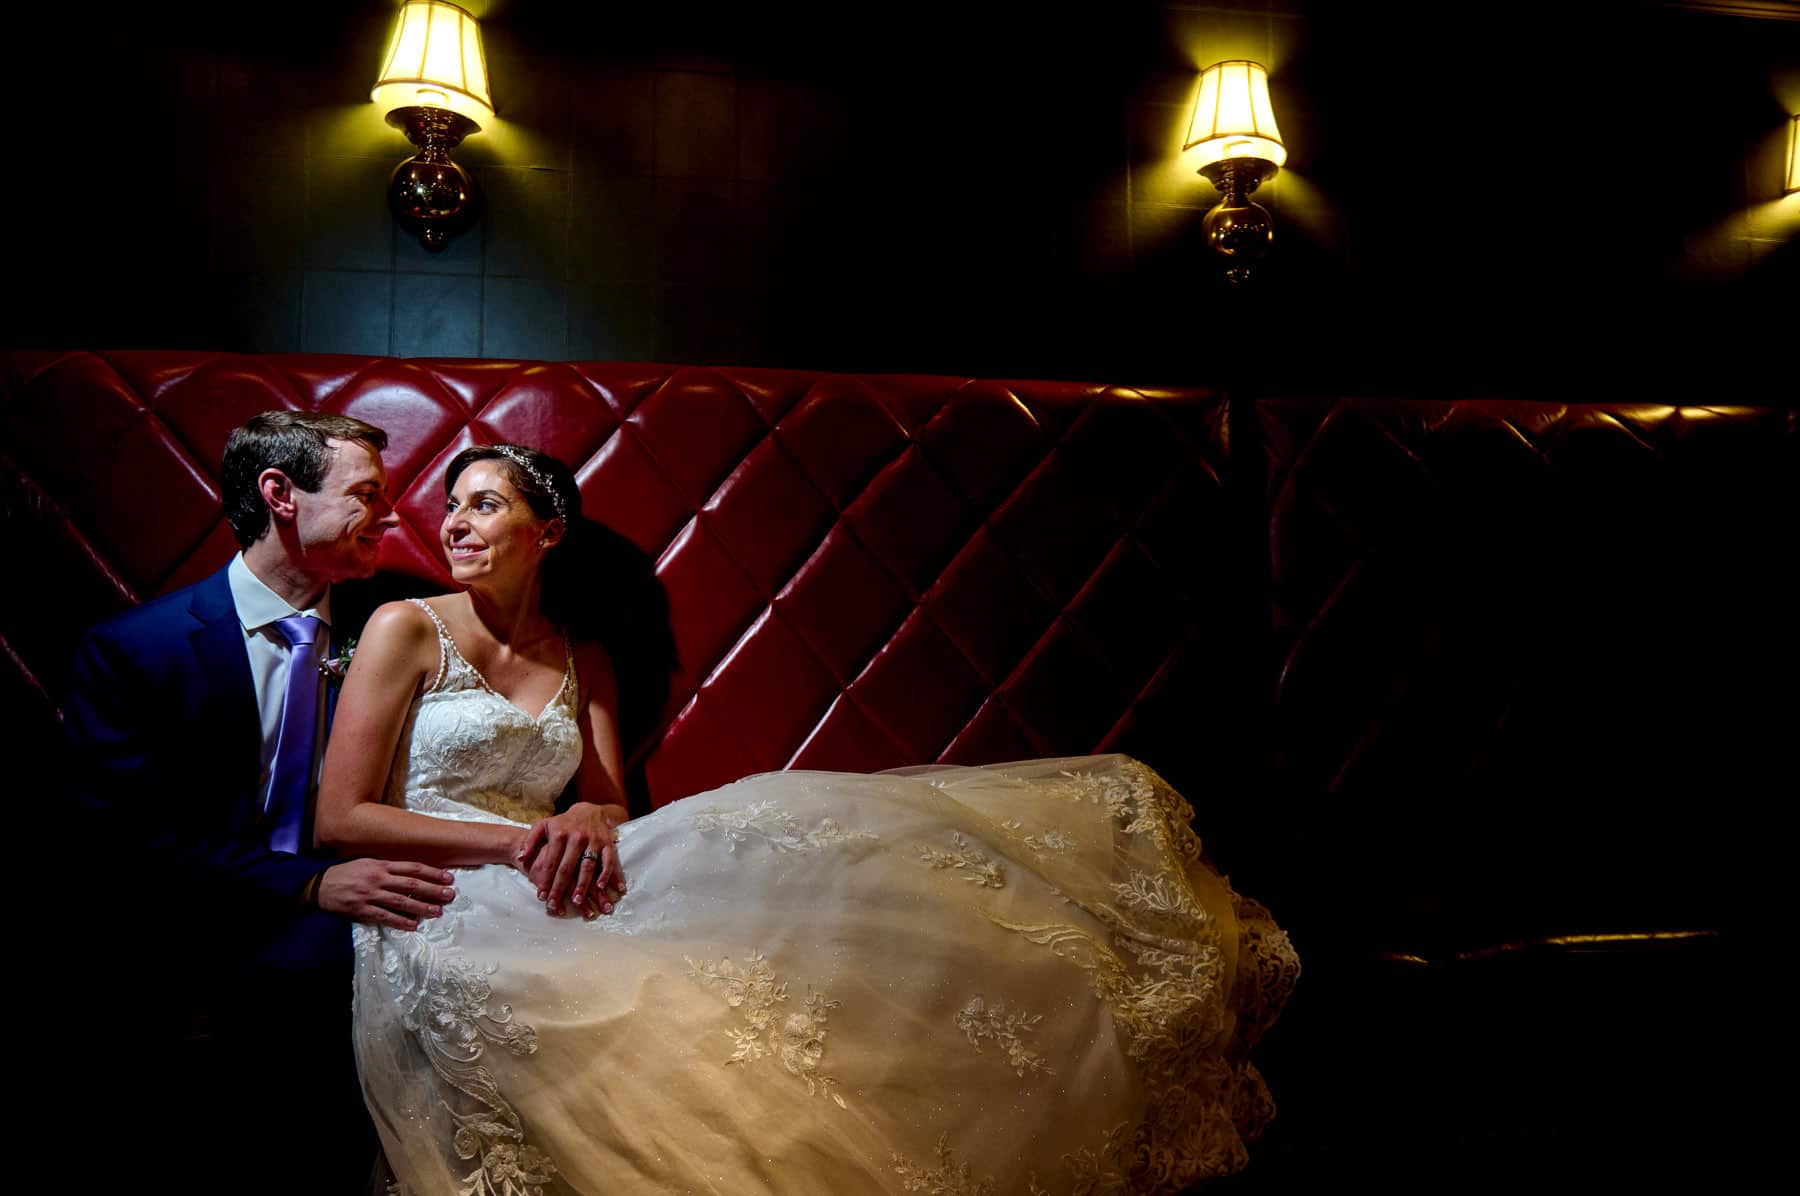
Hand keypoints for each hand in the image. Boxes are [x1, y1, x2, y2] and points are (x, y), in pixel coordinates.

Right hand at [316, 859, 455, 930]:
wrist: (319, 885)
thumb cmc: (347, 873)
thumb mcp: (368, 863)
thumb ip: (389, 867)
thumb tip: (412, 873)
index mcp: (381, 865)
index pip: (412, 868)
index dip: (432, 873)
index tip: (448, 878)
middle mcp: (378, 878)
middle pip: (411, 884)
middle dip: (433, 890)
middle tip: (450, 895)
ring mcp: (370, 895)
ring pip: (401, 901)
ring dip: (422, 907)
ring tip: (437, 911)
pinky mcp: (362, 910)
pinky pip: (385, 916)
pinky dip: (400, 921)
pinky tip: (414, 925)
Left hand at [515, 803, 625, 916]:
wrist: (589, 810)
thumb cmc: (563, 823)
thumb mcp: (543, 826)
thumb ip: (530, 841)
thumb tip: (520, 857)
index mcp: (559, 834)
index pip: (551, 862)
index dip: (545, 880)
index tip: (541, 896)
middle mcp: (577, 837)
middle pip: (567, 867)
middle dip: (560, 888)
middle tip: (555, 904)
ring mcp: (593, 840)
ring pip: (588, 866)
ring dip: (583, 885)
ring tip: (577, 901)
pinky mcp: (607, 843)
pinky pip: (608, 860)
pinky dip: (606, 874)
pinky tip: (602, 887)